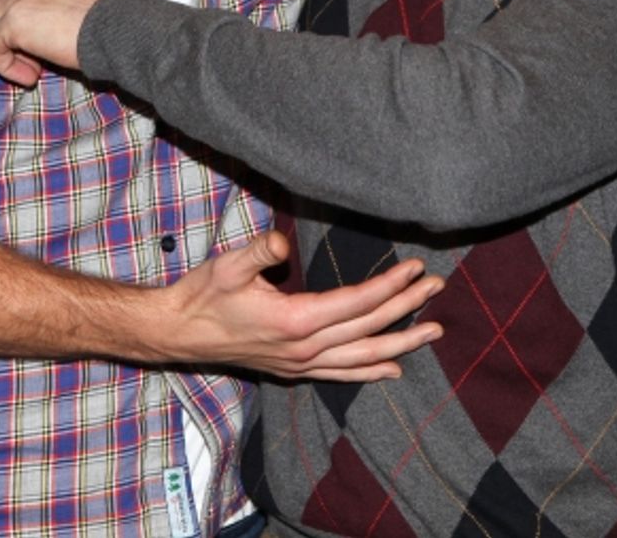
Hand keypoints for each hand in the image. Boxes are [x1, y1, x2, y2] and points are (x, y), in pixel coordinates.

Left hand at [0, 0, 113, 85]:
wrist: (118, 28)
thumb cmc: (113, 19)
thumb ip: (57, 1)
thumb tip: (49, 28)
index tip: (19, 16)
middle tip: (20, 46)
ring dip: (0, 46)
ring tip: (28, 65)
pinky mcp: (13, 22)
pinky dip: (7, 66)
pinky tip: (30, 77)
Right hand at [158, 230, 443, 380]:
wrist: (179, 333)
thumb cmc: (203, 295)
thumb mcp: (227, 266)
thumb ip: (257, 251)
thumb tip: (279, 242)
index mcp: (295, 320)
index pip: (356, 303)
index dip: (389, 286)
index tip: (414, 267)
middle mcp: (304, 348)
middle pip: (368, 327)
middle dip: (407, 307)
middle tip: (437, 287)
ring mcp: (300, 364)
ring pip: (363, 356)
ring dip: (401, 342)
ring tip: (433, 330)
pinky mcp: (294, 370)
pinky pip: (342, 373)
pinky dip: (371, 371)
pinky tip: (392, 369)